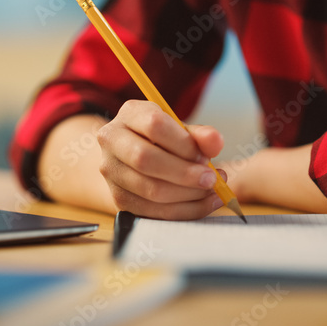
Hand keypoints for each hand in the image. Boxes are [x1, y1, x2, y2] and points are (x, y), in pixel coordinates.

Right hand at [97, 100, 226, 219]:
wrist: (133, 158)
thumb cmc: (162, 140)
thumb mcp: (180, 130)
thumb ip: (200, 135)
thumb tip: (215, 142)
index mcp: (129, 114)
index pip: (155, 125)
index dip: (184, 144)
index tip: (206, 156)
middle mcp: (112, 141)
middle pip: (146, 159)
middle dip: (185, 173)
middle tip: (212, 179)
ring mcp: (110, 172)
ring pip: (150, 190)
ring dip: (188, 195)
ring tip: (212, 191)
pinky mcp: (118, 198)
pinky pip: (153, 211)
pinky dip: (184, 210)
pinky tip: (204, 203)